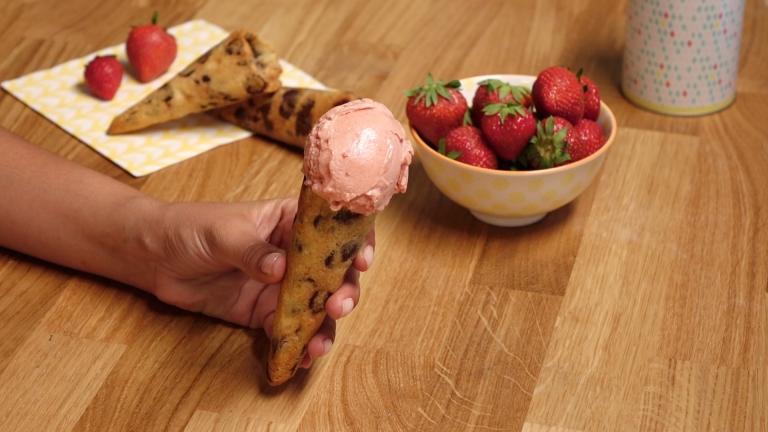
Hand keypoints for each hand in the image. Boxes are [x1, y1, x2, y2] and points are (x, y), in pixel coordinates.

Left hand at [145, 199, 373, 367]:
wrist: (156, 258)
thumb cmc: (192, 228)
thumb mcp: (224, 233)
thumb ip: (253, 250)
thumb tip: (280, 268)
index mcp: (290, 222)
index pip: (332, 229)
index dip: (354, 243)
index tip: (361, 261)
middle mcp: (294, 254)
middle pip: (332, 273)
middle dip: (343, 292)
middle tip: (337, 306)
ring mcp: (281, 286)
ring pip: (315, 307)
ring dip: (324, 326)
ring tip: (319, 345)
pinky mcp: (264, 313)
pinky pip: (289, 330)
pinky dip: (297, 345)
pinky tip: (301, 358)